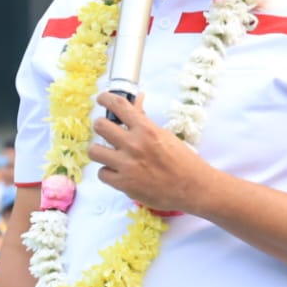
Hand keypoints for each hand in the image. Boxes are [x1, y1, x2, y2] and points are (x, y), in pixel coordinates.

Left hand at [89, 93, 213, 213]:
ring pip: (94, 151)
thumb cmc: (183, 161)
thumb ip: (144, 120)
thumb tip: (136, 100)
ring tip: (107, 153)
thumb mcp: (164, 135)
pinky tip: (116, 172)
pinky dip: (107, 173)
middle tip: (106, 131)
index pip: (119, 105)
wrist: (193, 188)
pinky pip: (101, 173)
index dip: (106, 99)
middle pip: (100, 126)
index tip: (101, 99)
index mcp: (146, 130)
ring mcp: (126, 165)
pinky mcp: (123, 183)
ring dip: (99, 151)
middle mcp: (134, 145)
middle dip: (101, 126)